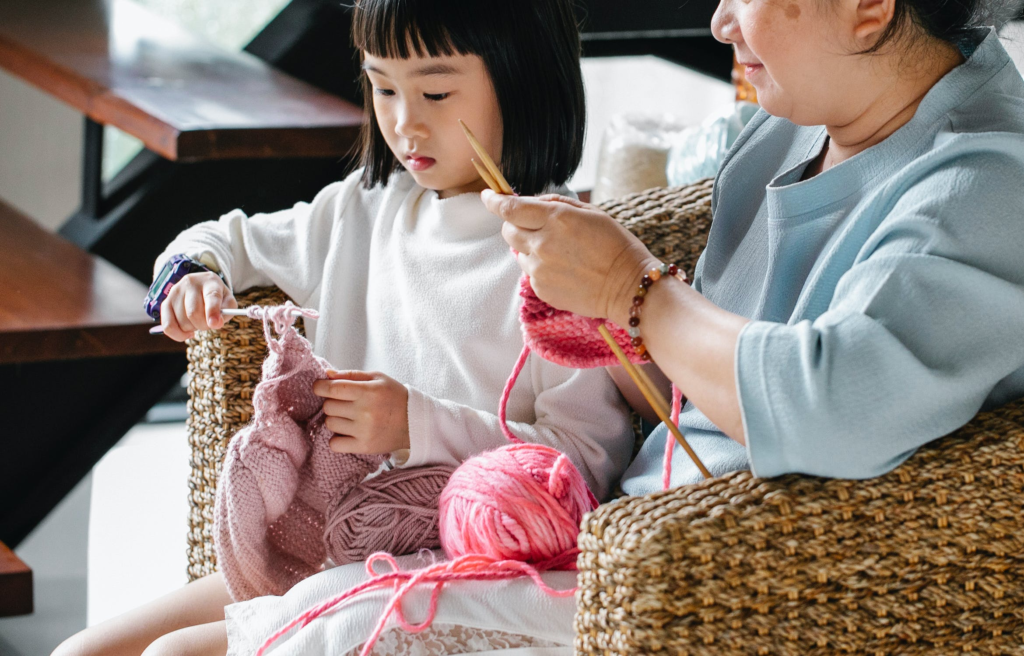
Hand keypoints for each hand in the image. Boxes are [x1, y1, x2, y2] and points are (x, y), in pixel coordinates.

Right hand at [159, 272, 236, 341]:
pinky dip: (178, 335)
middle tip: (209, 324)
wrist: (202, 287)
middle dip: (204, 325)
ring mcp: (175, 292)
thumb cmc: (218, 298)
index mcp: (210, 281)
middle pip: (194, 312)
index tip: (215, 324)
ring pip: (182, 321)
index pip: (211, 296)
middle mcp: (190, 283)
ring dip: (193, 329)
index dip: (212, 311)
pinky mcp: (165, 303)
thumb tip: (215, 323)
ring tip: (198, 321)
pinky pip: (168, 326)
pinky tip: (188, 332)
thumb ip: (226, 313)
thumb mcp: (228, 302)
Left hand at [312, 370, 410, 454]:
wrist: (415, 422)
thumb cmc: (395, 397)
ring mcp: (364, 431)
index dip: (320, 387)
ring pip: (330, 424)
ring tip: (350, 418)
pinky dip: (337, 439)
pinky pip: (334, 444)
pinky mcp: (364, 446)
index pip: (332, 389)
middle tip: (346, 403)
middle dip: (333, 402)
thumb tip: (327, 375)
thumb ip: (352, 375)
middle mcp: (365, 411)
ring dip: (335, 420)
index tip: (320, 387)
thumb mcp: (378, 379)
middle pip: (328, 406)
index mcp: (368, 392)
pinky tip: (348, 433)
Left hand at [483, 190, 656, 324]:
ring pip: (518, 252)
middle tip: (533, 226)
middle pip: (507, 230)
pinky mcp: (541, 289)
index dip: (493, 200)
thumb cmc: (615, 245)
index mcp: (556, 218)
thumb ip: (556, 204)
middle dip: (514, 224)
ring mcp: (540, 269)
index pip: (509, 208)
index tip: (487, 196)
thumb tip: (530, 202)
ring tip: (560, 252)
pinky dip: (540, 267)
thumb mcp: (591, 212)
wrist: (628, 287)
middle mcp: (542, 243)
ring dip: (530, 247)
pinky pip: (530, 272)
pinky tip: (564, 269)